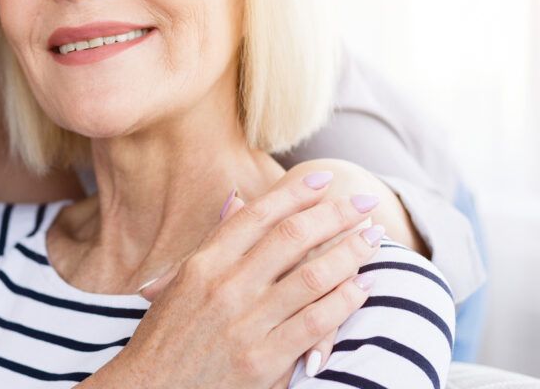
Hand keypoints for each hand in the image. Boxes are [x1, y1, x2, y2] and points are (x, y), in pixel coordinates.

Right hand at [77, 163, 383, 388]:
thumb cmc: (165, 339)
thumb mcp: (179, 283)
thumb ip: (215, 241)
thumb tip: (238, 198)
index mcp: (203, 264)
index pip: (257, 215)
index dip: (294, 192)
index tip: (323, 178)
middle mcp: (224, 288)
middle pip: (291, 237)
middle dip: (334, 214)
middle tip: (363, 201)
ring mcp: (244, 324)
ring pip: (311, 276)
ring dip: (349, 253)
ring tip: (373, 237)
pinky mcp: (262, 362)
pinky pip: (315, 322)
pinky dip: (344, 301)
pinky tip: (363, 287)